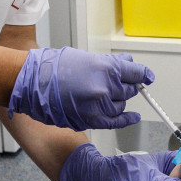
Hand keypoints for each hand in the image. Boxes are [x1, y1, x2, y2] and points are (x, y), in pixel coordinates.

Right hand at [7, 47, 153, 130]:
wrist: (33, 83)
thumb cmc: (55, 67)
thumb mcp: (87, 58)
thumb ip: (111, 63)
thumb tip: (128, 63)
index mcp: (106, 68)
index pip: (136, 73)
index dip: (143, 75)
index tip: (147, 77)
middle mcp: (105, 88)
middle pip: (129, 90)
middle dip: (127, 86)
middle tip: (118, 82)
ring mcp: (99, 106)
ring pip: (121, 105)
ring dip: (118, 100)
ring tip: (103, 93)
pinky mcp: (91, 119)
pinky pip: (115, 122)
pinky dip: (126, 120)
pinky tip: (133, 117)